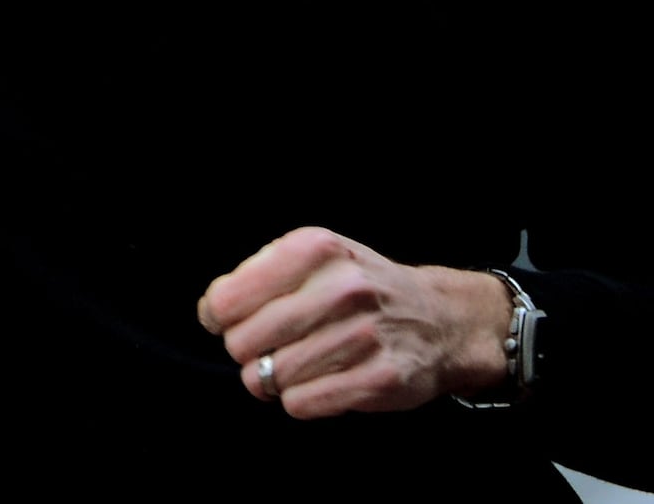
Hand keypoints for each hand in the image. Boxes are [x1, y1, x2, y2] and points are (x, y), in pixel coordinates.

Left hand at [198, 227, 509, 415]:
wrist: (440, 319)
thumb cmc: (360, 289)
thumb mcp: (314, 258)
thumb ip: (260, 275)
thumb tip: (213, 312)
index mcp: (315, 250)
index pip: (228, 298)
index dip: (218, 317)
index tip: (224, 322)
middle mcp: (341, 288)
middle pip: (244, 342)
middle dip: (245, 352)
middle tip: (263, 350)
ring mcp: (364, 335)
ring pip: (272, 377)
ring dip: (272, 380)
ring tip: (293, 366)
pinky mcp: (381, 378)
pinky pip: (303, 403)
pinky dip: (298, 400)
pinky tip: (315, 384)